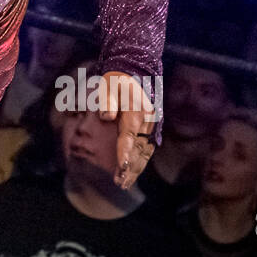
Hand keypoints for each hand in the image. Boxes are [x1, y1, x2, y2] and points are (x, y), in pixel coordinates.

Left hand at [99, 71, 156, 189]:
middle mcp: (147, 121)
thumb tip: (106, 116)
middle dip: (130, 167)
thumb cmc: (117, 80)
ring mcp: (150, 126)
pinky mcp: (149, 130)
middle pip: (139, 149)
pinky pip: (145, 150)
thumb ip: (107, 101)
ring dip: (135, 169)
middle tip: (120, 183)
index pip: (130, 135)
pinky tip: (131, 174)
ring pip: (144, 152)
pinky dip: (139, 163)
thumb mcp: (109, 85)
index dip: (124, 152)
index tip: (120, 167)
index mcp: (137, 111)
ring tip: (124, 184)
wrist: (133, 73)